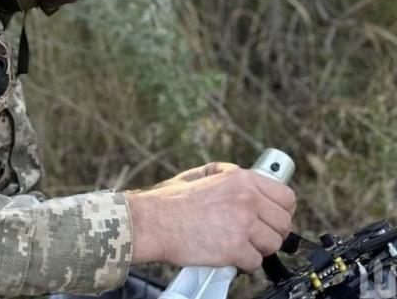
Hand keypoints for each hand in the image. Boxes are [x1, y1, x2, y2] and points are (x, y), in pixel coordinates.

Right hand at [126, 164, 295, 273]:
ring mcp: (242, 224)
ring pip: (272, 244)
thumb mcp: (199, 174)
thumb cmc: (169, 201)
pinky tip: (230, 258)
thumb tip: (243, 176)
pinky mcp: (234, 248)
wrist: (152, 221)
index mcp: (241, 179)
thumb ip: (225, 173)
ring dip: (258, 249)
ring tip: (240, 247)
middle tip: (256, 237)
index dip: (282, 210)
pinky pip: (255, 262)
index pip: (286, 196)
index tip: (274, 217)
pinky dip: (244, 264)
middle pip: (283, 223)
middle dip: (271, 233)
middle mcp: (246, 199)